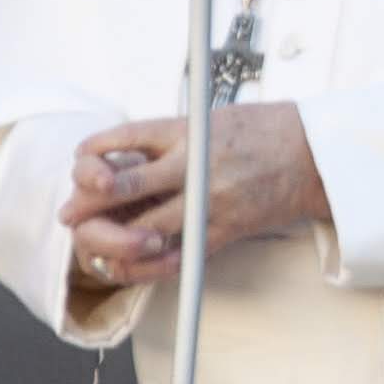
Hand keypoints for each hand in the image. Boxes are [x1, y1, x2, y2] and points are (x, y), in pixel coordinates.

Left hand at [60, 106, 326, 292]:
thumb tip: (129, 154)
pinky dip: (149, 264)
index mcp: (189, 130)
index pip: (124, 138)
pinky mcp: (224, 229)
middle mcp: (195, 164)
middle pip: (124, 186)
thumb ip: (173, 137)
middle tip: (69, 213)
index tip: (79, 162)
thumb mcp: (213, 118)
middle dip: (88, 202)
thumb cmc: (265, 131)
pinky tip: (130, 265)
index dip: (92, 154)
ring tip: (91, 244)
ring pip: (146, 227)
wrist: (314, 155)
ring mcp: (209, 200)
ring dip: (112, 239)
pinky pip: (179, 254)